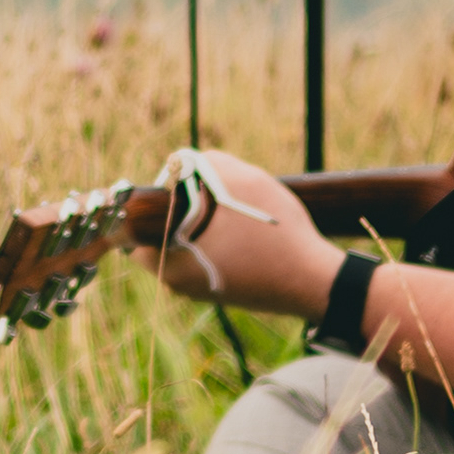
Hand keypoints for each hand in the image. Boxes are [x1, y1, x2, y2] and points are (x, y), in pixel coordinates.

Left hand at [144, 151, 333, 319]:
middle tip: (213, 189)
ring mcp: (203, 290)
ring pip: (188, 241)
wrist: (315, 282)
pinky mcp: (224, 290)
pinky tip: (250, 226)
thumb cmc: (276, 234)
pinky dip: (221, 236)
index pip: (138, 226)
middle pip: (165, 231)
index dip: (157, 194)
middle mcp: (180, 284)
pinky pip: (209, 254)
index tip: (180, 181)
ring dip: (205, 219)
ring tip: (238, 206)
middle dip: (184, 204)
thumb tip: (186, 163)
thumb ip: (206, 162)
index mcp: (171, 264)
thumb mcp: (242, 181)